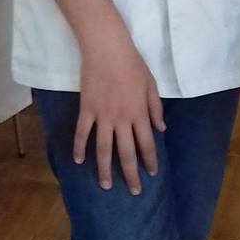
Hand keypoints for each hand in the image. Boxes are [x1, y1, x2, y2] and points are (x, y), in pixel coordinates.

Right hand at [73, 35, 164, 194]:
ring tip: (106, 185)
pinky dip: (79, 147)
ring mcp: (102, 115)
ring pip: (103, 148)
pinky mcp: (86, 108)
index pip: (147, 144)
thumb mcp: (151, 84)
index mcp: (139, 113)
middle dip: (130, 174)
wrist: (107, 48)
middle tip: (134, 191)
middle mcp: (122, 119)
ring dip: (104, 168)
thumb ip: (155, 108)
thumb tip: (161, 129)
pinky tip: (78, 160)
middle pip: (126, 152)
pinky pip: (82, 132)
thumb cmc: (132, 63)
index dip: (150, 160)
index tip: (151, 174)